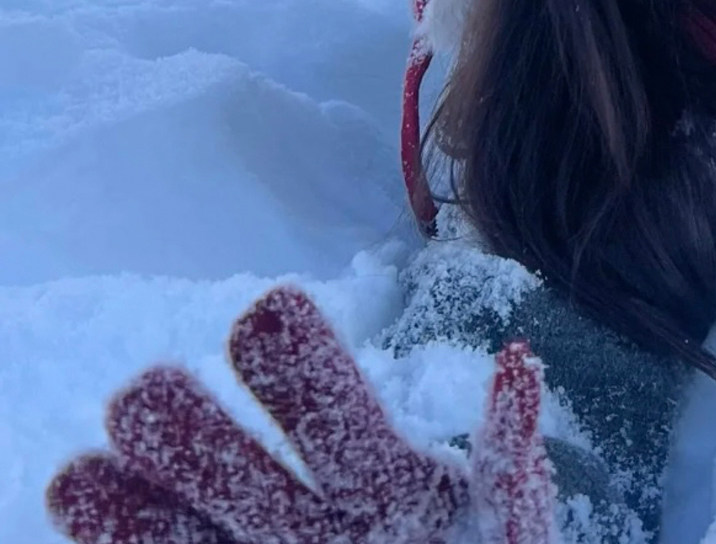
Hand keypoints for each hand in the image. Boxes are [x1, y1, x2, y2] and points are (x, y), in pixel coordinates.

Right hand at [46, 286, 557, 543]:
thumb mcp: (509, 527)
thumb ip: (507, 465)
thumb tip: (517, 362)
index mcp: (395, 492)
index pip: (339, 423)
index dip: (301, 369)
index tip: (266, 312)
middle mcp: (325, 532)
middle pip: (254, 477)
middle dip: (201, 432)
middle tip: (144, 390)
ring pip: (205, 532)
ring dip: (149, 500)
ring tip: (86, 461)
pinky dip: (126, 542)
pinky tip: (81, 502)